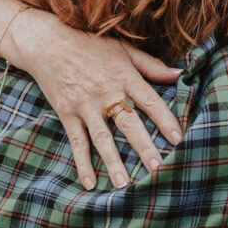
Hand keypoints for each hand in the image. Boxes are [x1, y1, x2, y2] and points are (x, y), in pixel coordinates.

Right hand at [8, 12, 182, 190]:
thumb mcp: (123, 49)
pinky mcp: (67, 113)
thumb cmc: (90, 44)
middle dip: (144, 146)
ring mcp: (85, 105)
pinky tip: (90, 183)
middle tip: (157, 169)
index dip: (165, 120)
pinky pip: (77, 142)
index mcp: (124, 76)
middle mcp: (106, 92)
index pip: (150, 101)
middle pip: (128, 123)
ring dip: (113, 162)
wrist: (47, 42)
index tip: (179, 139)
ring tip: (124, 184)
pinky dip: (82, 163)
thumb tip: (180, 74)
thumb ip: (151, 65)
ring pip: (102, 137)